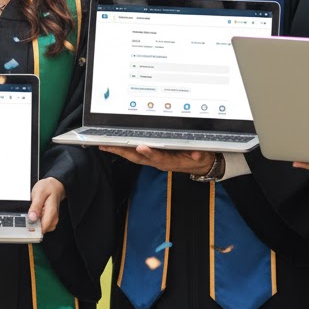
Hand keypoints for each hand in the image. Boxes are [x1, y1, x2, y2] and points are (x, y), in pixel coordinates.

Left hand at [28, 177, 65, 233]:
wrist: (54, 186)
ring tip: (31, 212)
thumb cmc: (48, 188)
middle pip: (41, 230)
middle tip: (28, 214)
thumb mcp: (39, 193)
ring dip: (33, 223)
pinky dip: (35, 221)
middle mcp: (53, 219)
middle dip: (32, 225)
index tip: (26, 224)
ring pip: (40, 229)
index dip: (33, 228)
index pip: (43, 229)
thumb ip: (36, 206)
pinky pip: (40, 225)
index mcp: (51, 213)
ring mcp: (51, 220)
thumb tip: (32, 218)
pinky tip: (33, 214)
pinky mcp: (48, 220)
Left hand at [99, 144, 215, 175]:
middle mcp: (159, 162)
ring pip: (133, 156)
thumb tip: (197, 155)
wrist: (199, 164)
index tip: (141, 147)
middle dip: (123, 151)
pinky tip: (113, 145)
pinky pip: (134, 154)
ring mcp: (153, 160)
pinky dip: (123, 149)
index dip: (150, 153)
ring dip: (119, 150)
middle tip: (109, 145)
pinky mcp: (151, 157)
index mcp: (171, 161)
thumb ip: (199, 155)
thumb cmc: (198, 158)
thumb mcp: (202, 156)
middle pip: (139, 157)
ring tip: (105, 144)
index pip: (158, 157)